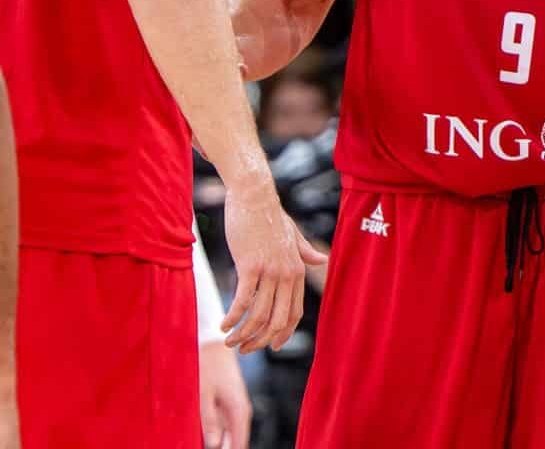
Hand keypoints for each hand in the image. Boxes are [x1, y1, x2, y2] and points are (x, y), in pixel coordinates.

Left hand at [200, 338, 251, 448]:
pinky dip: (218, 433)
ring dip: (221, 443)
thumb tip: (214, 445)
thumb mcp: (204, 393)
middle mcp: (241, 412)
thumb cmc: (208, 365)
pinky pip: (226, 426)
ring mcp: (236, 408)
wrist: (214, 344)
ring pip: (231, 435)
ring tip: (209, 439)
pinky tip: (207, 434)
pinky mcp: (229, 405)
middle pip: (237, 442)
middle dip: (226, 448)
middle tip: (209, 447)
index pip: (239, 445)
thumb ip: (209, 420)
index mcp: (239, 411)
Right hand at [219, 180, 327, 352]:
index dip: (283, 333)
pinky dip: (233, 317)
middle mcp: (287, 274)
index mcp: (297, 270)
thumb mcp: (291, 234)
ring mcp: (270, 271)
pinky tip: (223, 325)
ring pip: (258, 315)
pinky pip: (243, 301)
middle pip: (277, 320)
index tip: (270, 346)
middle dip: (260, 341)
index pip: (294, 313)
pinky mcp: (250, 265)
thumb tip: (321, 261)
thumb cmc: (269, 213)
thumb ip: (305, 251)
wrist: (253, 193)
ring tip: (229, 342)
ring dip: (242, 334)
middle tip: (244, 349)